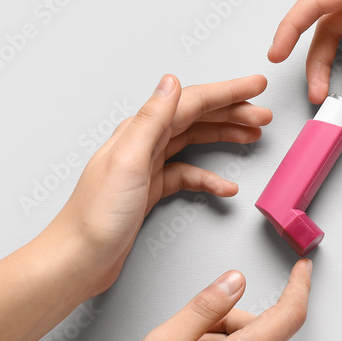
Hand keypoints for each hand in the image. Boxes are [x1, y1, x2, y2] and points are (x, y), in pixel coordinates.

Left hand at [43, 74, 272, 296]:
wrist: (77, 258)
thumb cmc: (96, 215)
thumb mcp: (128, 160)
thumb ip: (151, 118)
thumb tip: (171, 81)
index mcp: (139, 131)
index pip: (191, 101)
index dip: (228, 92)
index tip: (257, 86)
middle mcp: (143, 143)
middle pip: (196, 118)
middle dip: (233, 112)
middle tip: (264, 115)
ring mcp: (146, 167)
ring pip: (194, 142)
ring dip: (224, 136)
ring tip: (253, 137)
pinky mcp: (149, 191)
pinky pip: (187, 174)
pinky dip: (209, 178)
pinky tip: (226, 187)